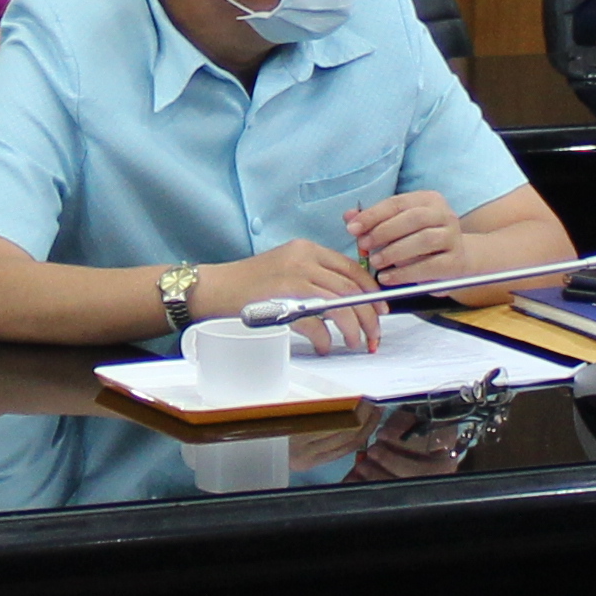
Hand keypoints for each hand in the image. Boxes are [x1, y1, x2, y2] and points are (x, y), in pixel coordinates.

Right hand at [217, 238, 382, 349]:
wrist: (214, 288)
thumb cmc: (249, 283)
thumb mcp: (286, 268)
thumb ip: (315, 277)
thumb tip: (347, 302)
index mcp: (307, 249)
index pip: (352, 268)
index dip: (372, 291)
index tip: (381, 310)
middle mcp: (304, 260)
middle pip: (352, 289)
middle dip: (369, 316)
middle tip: (374, 335)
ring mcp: (293, 280)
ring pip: (340, 306)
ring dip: (353, 329)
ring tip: (355, 343)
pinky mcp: (282, 301)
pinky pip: (317, 323)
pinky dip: (326, 338)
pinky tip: (326, 346)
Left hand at [347, 189, 469, 293]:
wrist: (454, 261)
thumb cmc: (419, 241)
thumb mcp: (397, 227)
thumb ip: (374, 221)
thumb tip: (349, 217)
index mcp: (428, 200)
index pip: (397, 203)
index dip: (372, 215)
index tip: (352, 228)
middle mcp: (444, 214)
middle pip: (413, 219)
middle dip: (383, 232)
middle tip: (364, 246)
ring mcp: (453, 237)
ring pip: (424, 240)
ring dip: (394, 252)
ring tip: (375, 262)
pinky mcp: (456, 261)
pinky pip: (430, 266)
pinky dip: (405, 273)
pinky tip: (388, 278)